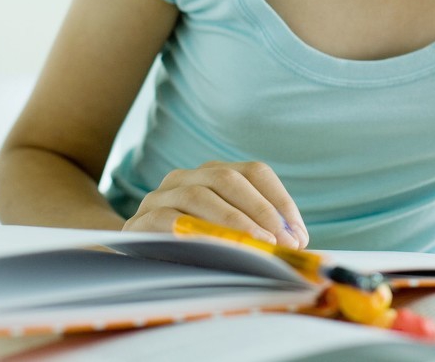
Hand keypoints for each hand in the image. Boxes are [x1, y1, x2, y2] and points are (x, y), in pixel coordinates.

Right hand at [122, 160, 307, 247]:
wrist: (135, 262)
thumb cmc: (194, 250)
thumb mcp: (228, 236)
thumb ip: (258, 233)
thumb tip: (297, 243)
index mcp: (213, 173)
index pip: (254, 172)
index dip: (280, 201)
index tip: (299, 235)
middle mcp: (185, 177)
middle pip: (228, 179)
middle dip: (261, 211)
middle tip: (282, 243)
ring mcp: (159, 196)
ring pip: (199, 195)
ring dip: (234, 222)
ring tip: (258, 247)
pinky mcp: (139, 222)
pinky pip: (168, 220)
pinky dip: (196, 233)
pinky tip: (218, 250)